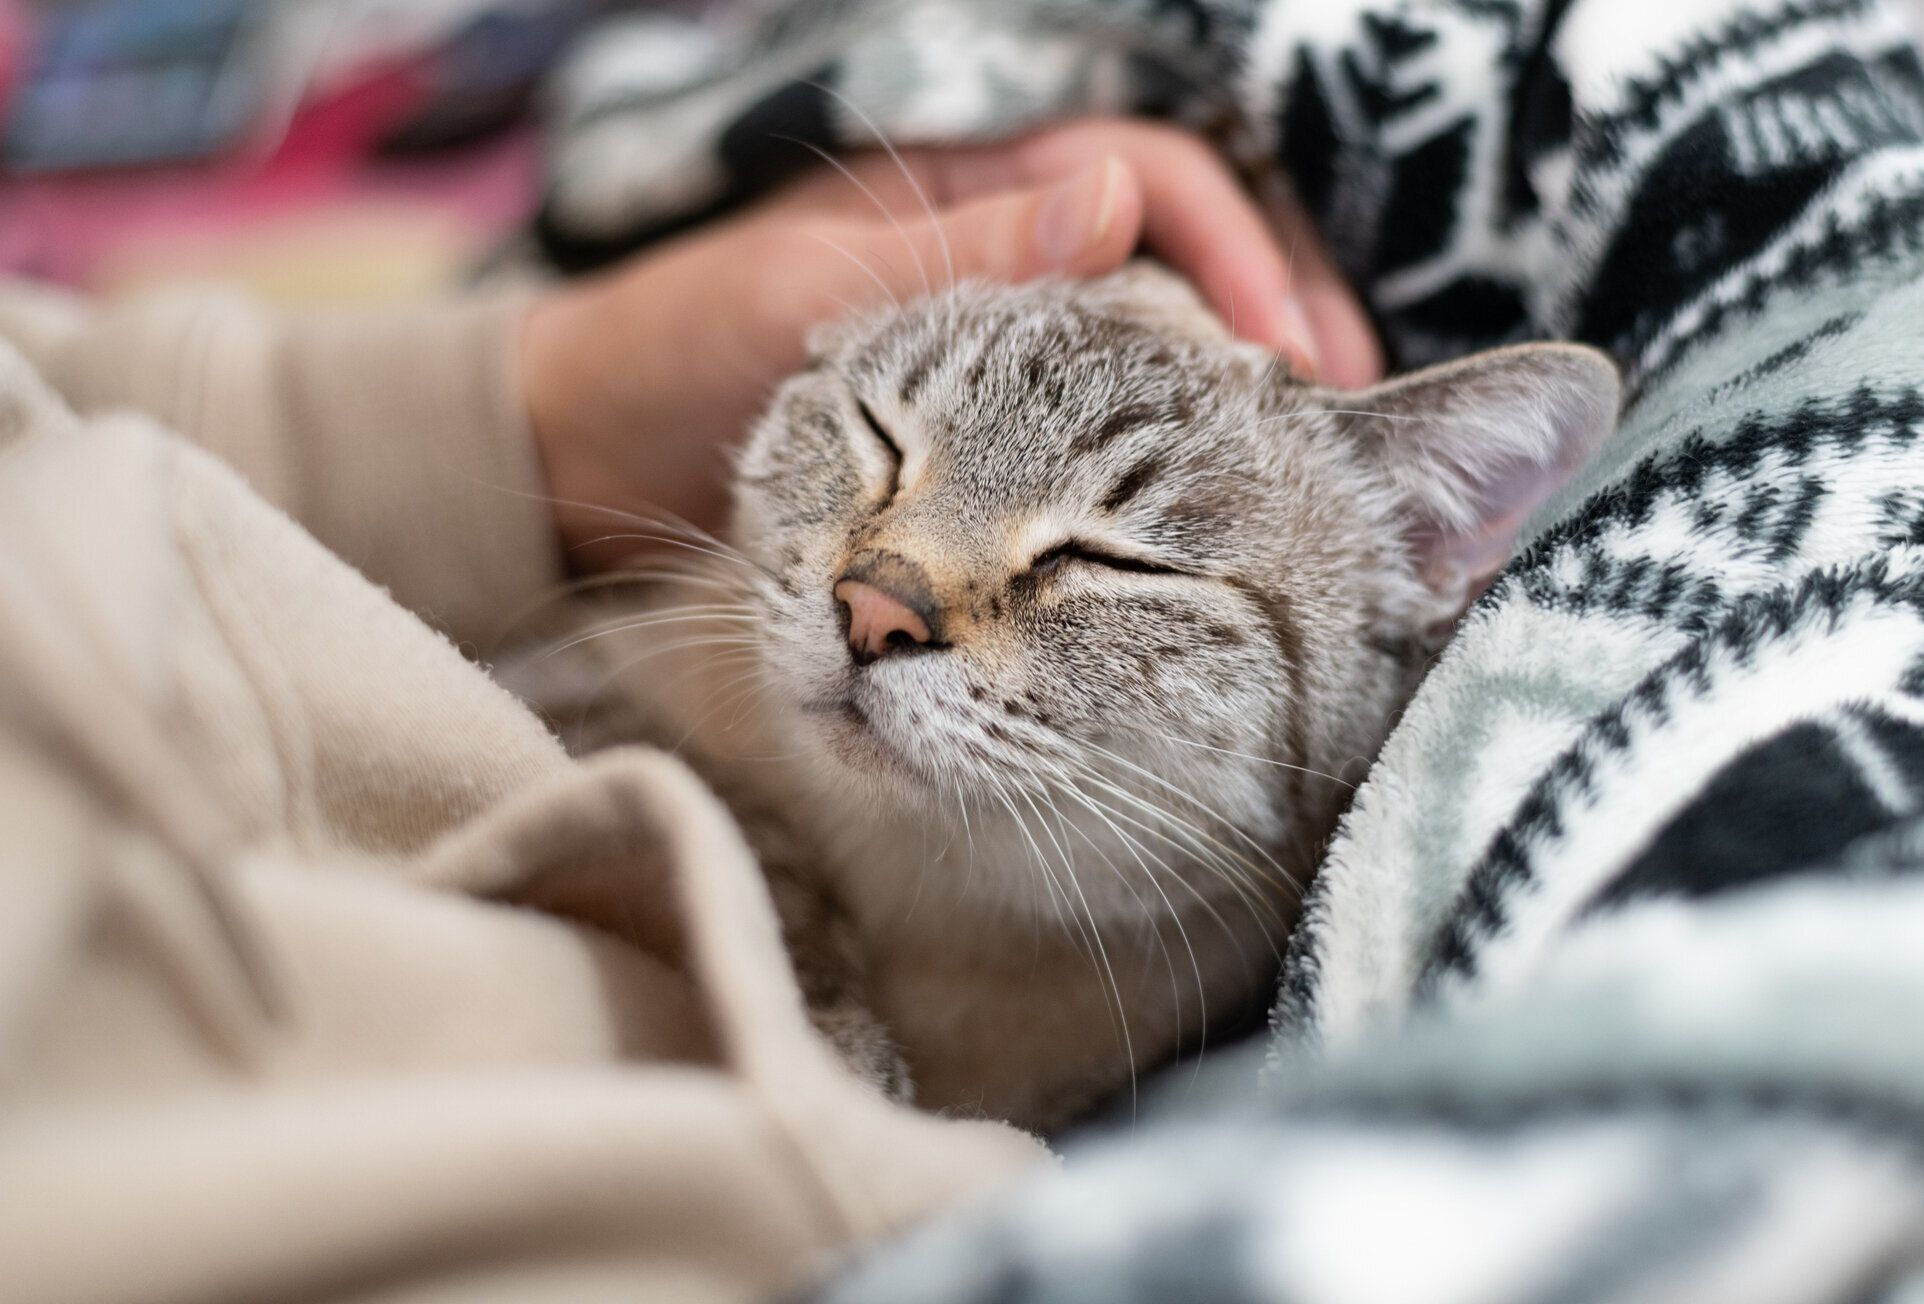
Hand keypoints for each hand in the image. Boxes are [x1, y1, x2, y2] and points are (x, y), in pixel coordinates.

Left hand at [520, 117, 1381, 565]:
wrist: (583, 455)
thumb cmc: (671, 352)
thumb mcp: (804, 293)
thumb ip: (953, 253)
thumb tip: (1113, 199)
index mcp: (972, 178)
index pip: (1158, 176)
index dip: (1240, 251)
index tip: (1289, 353)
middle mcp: (1011, 242)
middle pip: (1196, 254)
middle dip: (1281, 319)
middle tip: (1340, 413)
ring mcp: (1009, 334)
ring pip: (1168, 337)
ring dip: (1242, 393)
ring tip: (1305, 469)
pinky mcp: (992, 423)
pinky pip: (1112, 418)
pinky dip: (1175, 455)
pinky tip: (1214, 512)